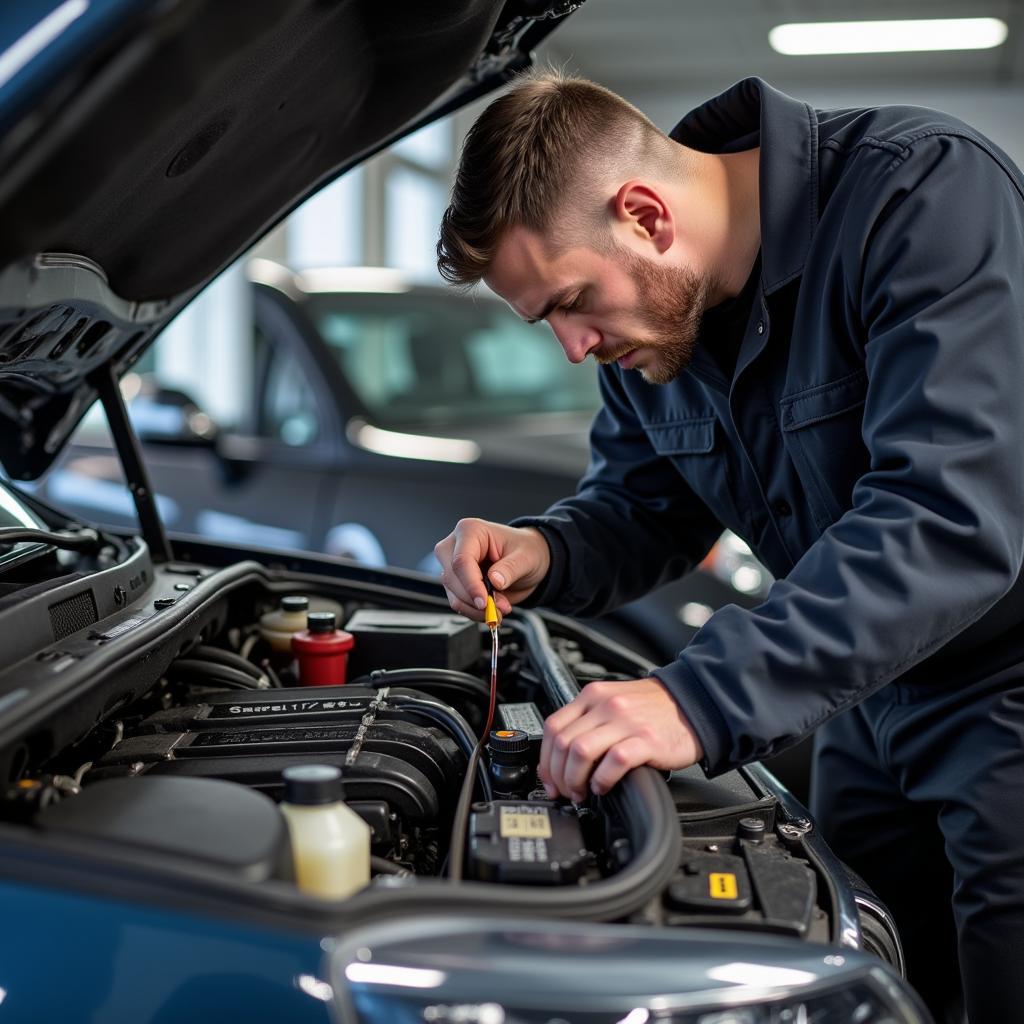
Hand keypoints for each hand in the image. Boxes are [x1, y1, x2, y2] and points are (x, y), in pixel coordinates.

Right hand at [434, 518, 550, 620]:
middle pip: (452, 578)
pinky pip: (458, 602)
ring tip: (501, 607)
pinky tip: (492, 608)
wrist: (527, 561)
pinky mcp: (456, 582)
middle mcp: (456, 545)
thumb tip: (495, 580)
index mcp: (471, 531)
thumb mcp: (526, 557)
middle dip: (475, 598)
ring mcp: (453, 565)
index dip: (471, 584)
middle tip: (500, 607)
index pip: (461, 560)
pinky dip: (474, 611)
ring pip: (453, 594)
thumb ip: (510, 569)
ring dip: (476, 608)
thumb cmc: (526, 550)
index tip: (484, 602)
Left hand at [539, 677, 703, 801]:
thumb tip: (563, 757)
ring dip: (575, 780)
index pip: (552, 727)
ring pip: (580, 752)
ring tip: (583, 792)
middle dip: (558, 775)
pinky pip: (613, 762)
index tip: (549, 779)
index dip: (545, 759)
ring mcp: (625, 722)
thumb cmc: (656, 709)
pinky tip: (604, 786)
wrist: (696, 703)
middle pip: (562, 743)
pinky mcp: (646, 741)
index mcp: (593, 696)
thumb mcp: (615, 702)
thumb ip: (589, 721)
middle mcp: (606, 705)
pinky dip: (602, 780)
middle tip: (566, 791)